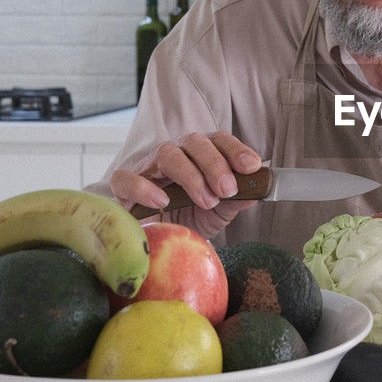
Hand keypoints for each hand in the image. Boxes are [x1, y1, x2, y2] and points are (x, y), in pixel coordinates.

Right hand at [110, 131, 261, 235]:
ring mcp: (149, 167)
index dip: (236, 150)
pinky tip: (162, 201)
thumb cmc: (190, 218)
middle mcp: (176, 154)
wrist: (159, 241)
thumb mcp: (219, 213)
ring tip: (206, 201)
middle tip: (228, 190)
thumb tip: (257, 192)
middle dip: (215, 164)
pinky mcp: (124, 187)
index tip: (252, 166)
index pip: (219, 140)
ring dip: (190, 176)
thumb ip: (236, 201)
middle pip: (194, 142)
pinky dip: (143, 187)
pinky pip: (126, 178)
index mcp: (201, 155)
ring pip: (167, 154)